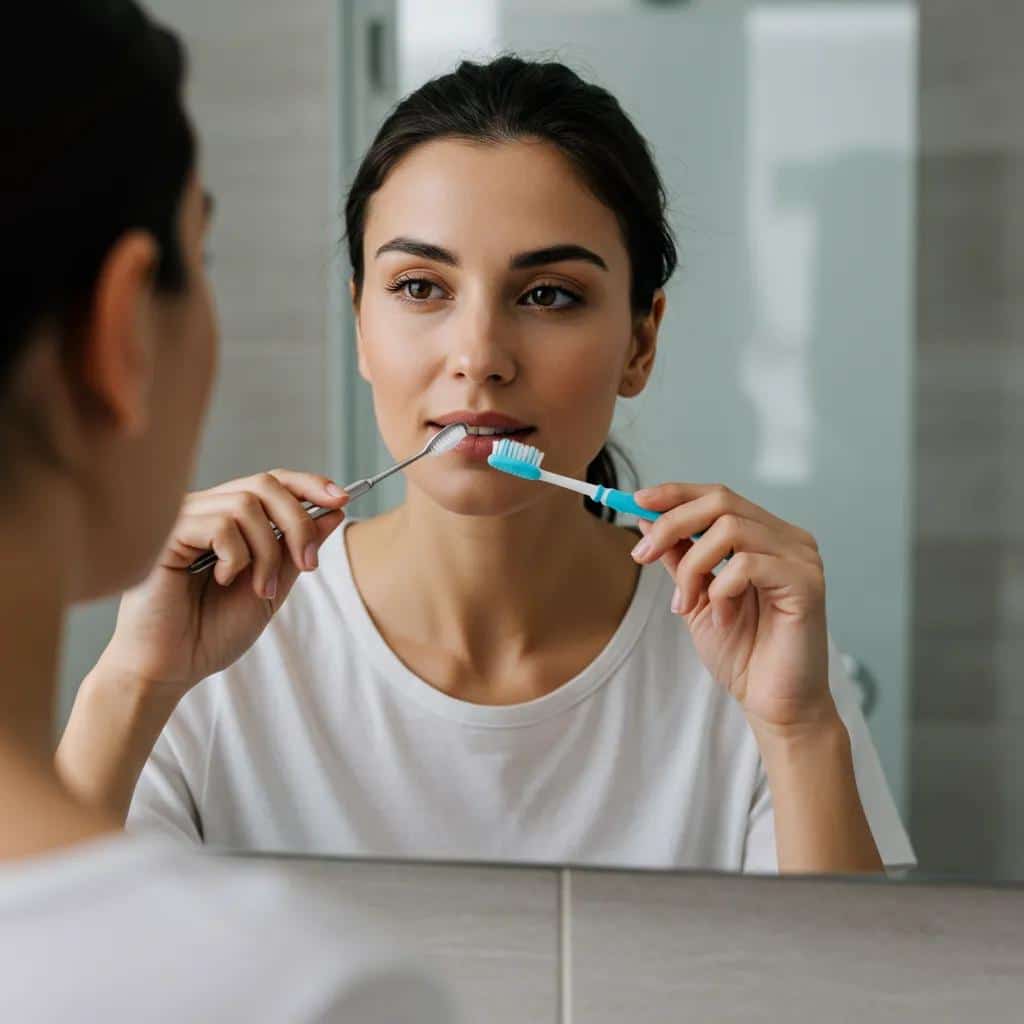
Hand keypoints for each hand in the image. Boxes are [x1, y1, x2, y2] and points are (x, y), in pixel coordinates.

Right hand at [99, 469, 349, 698]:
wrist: (173, 667)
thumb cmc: (213, 631)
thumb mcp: (272, 587)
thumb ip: (297, 549)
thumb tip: (335, 510)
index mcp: (229, 519)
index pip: (272, 482)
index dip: (309, 484)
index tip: (342, 500)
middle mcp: (206, 510)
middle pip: (265, 485)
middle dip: (298, 523)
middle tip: (307, 565)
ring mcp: (184, 519)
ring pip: (246, 505)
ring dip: (267, 552)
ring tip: (260, 589)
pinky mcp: (165, 535)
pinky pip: (219, 526)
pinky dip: (235, 557)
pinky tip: (221, 581)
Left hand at [630, 483, 832, 732]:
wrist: (773, 703)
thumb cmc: (743, 653)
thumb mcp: (696, 596)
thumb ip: (680, 557)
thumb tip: (648, 521)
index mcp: (765, 536)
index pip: (718, 495)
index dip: (675, 493)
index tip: (636, 501)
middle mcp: (788, 538)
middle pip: (721, 501)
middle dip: (671, 523)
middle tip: (641, 555)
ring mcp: (801, 558)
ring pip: (729, 530)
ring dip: (692, 567)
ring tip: (686, 604)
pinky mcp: (807, 582)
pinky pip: (748, 564)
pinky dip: (721, 591)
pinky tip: (722, 619)